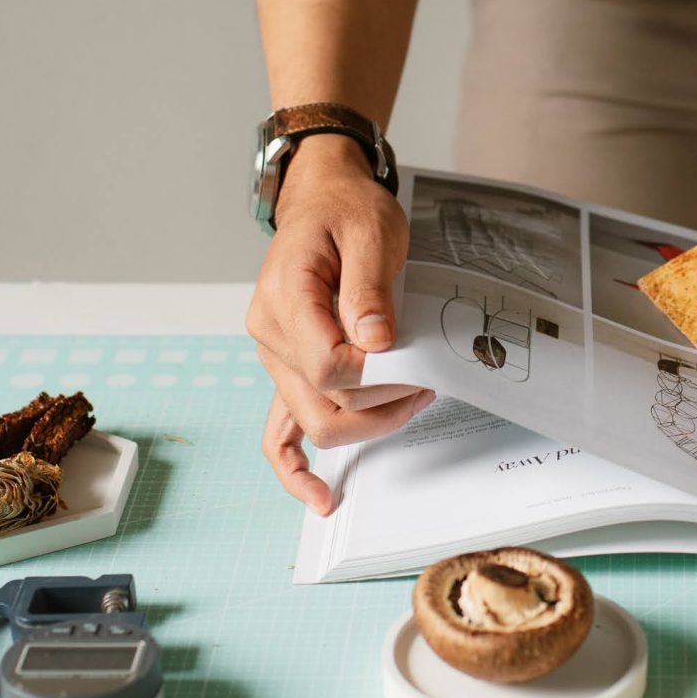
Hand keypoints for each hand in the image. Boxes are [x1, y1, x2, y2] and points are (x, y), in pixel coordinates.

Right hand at [246, 134, 434, 513]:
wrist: (323, 200)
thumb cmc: (346, 211)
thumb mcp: (371, 233)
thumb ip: (369, 288)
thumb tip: (378, 342)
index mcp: (285, 298)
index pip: (327, 365)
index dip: (376, 374)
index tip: (410, 360)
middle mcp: (270, 335)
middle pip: (322, 404)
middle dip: (381, 406)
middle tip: (426, 384)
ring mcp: (275, 357)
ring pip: (312, 422)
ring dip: (366, 425)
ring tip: (412, 404)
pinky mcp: (288, 369)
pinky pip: (278, 432)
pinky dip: (294, 467)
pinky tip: (319, 496)